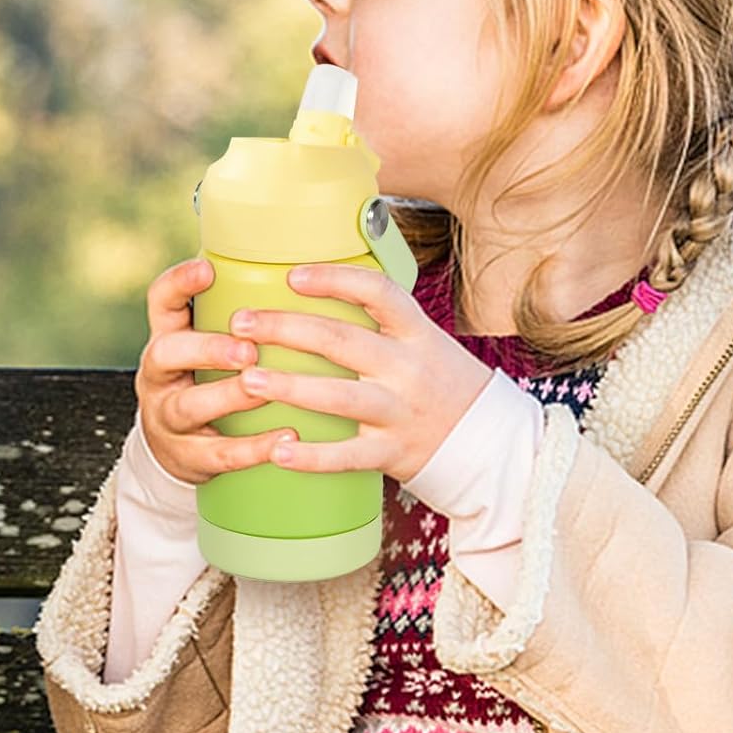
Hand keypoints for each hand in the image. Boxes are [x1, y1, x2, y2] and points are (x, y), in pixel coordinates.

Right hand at [136, 258, 302, 484]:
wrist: (176, 451)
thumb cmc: (205, 384)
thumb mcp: (204, 349)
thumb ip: (234, 320)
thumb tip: (298, 275)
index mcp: (167, 339)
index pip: (160, 302)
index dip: (178, 284)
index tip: (207, 270)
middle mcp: (159, 376)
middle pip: (167, 354)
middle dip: (207, 349)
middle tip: (247, 347)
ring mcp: (169, 418)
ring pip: (190, 406)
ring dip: (230, 396)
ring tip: (264, 389)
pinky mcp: (189, 457)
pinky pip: (221, 453)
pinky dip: (254, 447)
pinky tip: (286, 437)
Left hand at [230, 262, 494, 482]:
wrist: (491, 443)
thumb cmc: (446, 386)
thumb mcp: (425, 342)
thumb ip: (383, 323)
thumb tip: (325, 288)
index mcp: (416, 333)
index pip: (377, 292)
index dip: (333, 280)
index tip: (292, 275)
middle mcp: (408, 368)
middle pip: (342, 340)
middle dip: (286, 328)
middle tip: (241, 323)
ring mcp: (400, 412)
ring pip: (339, 396)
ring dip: (289, 386)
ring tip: (247, 378)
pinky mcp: (392, 452)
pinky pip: (347, 456)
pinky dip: (312, 456)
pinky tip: (278, 450)